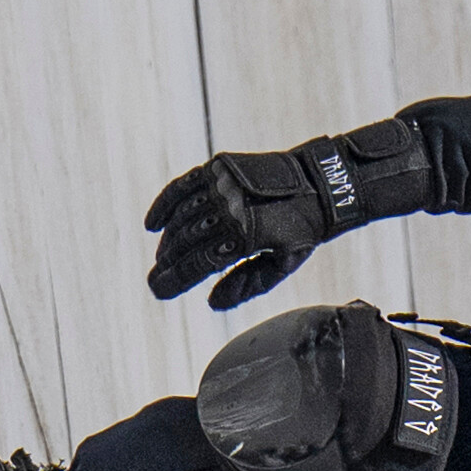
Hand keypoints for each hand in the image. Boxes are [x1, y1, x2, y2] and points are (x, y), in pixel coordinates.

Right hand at [144, 149, 335, 309]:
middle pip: (185, 241)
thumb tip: (211, 302)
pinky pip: (183, 186)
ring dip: (168, 241)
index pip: (199, 263)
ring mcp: (222, 184)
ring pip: (181, 216)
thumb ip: (247, 285)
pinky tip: (153, 224)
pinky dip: (164, 204)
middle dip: (167, 264)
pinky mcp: (218, 168)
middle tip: (155, 280)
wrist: (317, 183)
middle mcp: (230, 208)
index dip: (176, 280)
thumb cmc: (302, 232)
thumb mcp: (282, 266)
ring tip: (162, 259)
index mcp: (247, 236)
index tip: (160, 291)